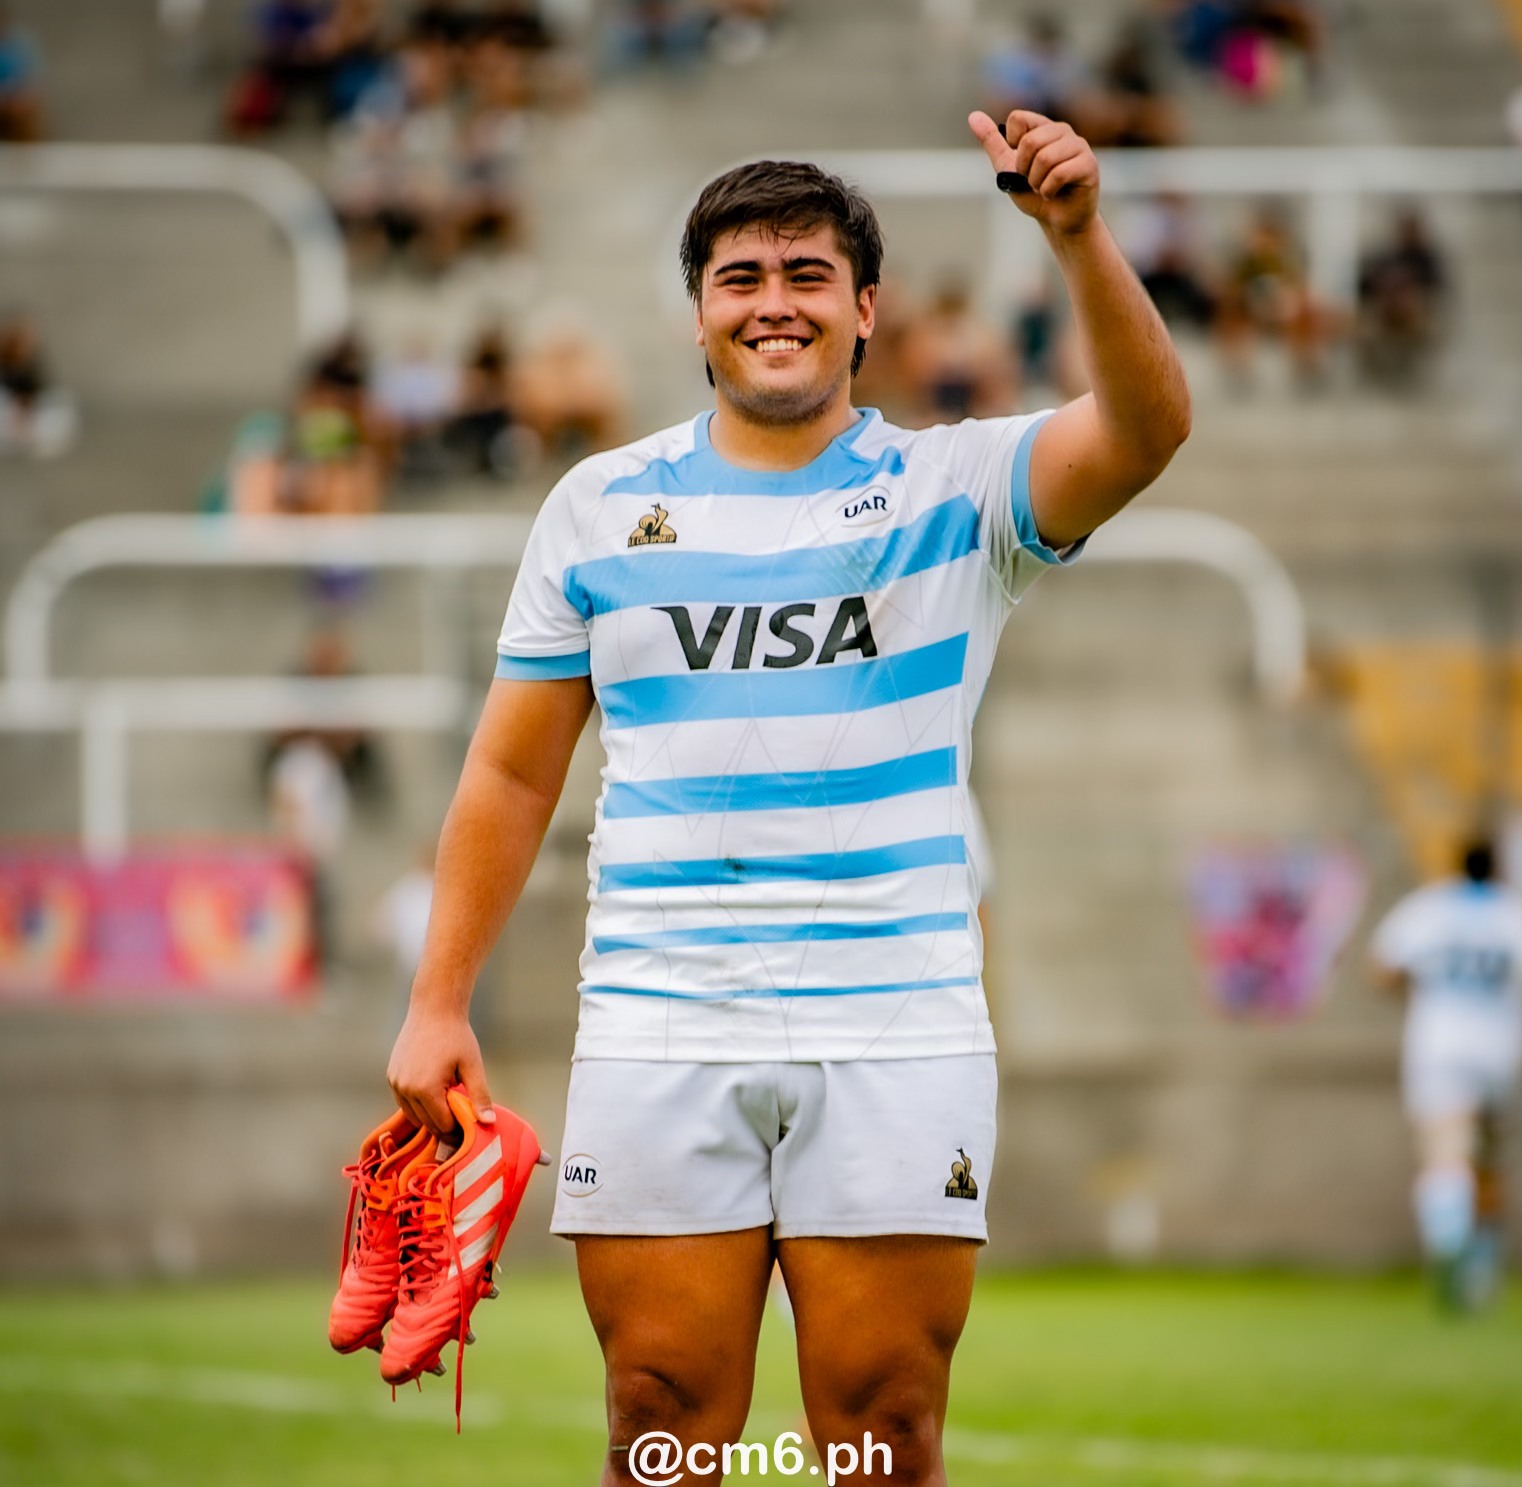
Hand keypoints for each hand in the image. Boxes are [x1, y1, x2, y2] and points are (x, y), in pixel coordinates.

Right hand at [387, 1003, 494, 1137]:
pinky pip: (404, 1101)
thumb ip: (480, 1096)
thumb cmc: (456, 1036)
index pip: (442, 1124)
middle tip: (461, 1117)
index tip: (469, 1122)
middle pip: (426, 1123)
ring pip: (413, 1114)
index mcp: (426, 1089)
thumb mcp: (472, 1066)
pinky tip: (435, 1093)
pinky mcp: (392, 1076)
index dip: (457, 1126)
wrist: (434, 1009)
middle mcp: (406, 1089)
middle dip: (444, 1123)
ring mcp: (396, 1083)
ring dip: (430, 1114)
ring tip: (449, 1103)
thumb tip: (490, 1122)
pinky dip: (418, 1104)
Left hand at [968, 110, 1099, 237]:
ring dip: (1036, 182)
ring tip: (1043, 188)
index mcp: (1043, 127)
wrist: (1057, 221)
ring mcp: (1079, 145)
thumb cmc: (1034, 194)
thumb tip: (973, 116)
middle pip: (1030, 140)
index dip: (1012, 147)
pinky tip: (1053, 193)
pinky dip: (1048, 190)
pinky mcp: (1089, 164)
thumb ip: (993, 142)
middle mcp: (1063, 131)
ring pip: (1045, 158)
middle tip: (1033, 181)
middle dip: (1024, 169)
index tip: (1021, 163)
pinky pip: (1059, 173)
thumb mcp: (1008, 168)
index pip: (1018, 119)